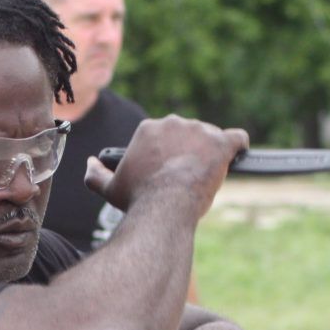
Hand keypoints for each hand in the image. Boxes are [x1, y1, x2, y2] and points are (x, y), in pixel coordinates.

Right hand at [84, 115, 248, 213]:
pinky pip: (237, 138)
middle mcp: (174, 123)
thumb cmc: (138, 199)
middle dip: (189, 154)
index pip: (165, 137)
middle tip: (186, 178)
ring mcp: (199, 131)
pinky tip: (239, 155)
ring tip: (206, 178)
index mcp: (149, 129)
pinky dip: (240, 146)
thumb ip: (95, 175)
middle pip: (188, 136)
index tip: (169, 173)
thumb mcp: (110, 189)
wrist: (164, 206)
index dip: (169, 156)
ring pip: (210, 138)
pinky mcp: (220, 143)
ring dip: (210, 154)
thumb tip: (89, 163)